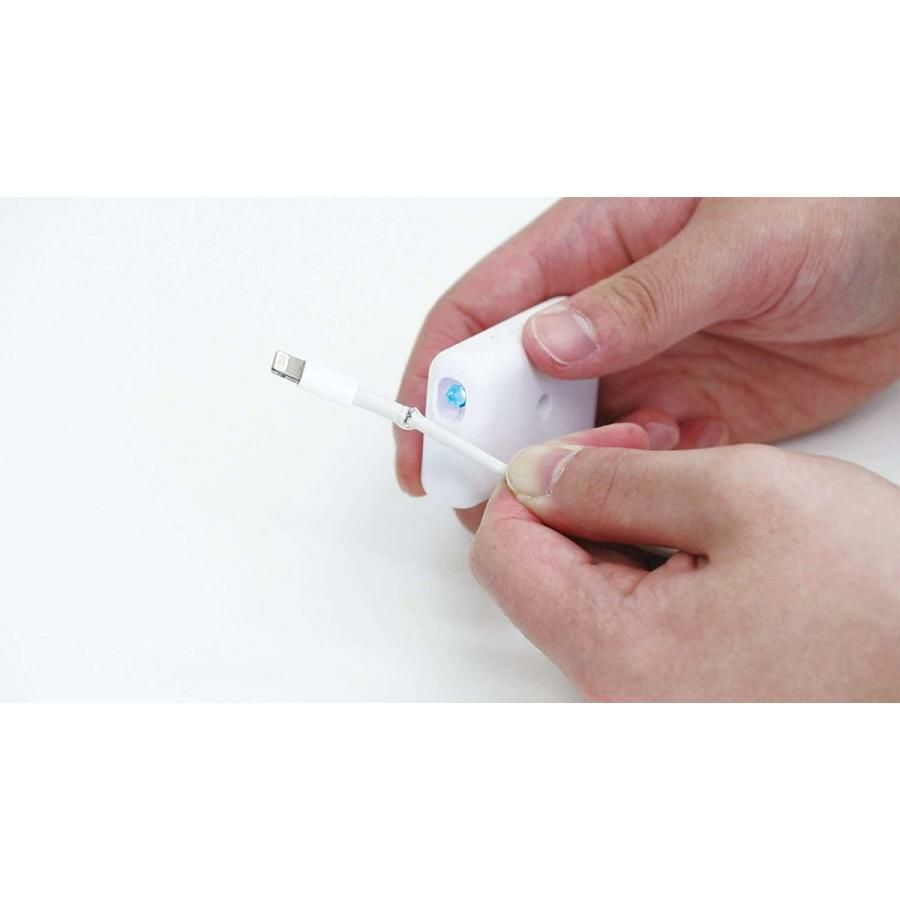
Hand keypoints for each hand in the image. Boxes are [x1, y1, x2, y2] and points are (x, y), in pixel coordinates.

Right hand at [395, 199, 899, 508]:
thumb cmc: (838, 204)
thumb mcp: (738, 240)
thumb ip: (643, 296)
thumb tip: (548, 344)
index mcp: (591, 246)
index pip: (480, 314)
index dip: (435, 378)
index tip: (422, 443)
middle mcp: (604, 314)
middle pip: (510, 387)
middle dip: (488, 445)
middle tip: (488, 500)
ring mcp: (644, 366)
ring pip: (568, 434)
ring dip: (561, 475)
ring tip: (574, 507)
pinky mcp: (689, 410)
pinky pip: (636, 462)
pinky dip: (628, 488)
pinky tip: (650, 493)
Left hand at [469, 431, 899, 700]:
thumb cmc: (885, 607)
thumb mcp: (744, 498)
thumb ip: (619, 479)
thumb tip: (537, 473)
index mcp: (618, 653)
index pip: (503, 552)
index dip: (531, 481)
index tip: (581, 446)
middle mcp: (621, 697)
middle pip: (545, 573)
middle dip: (588, 499)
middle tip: (652, 455)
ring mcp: (652, 704)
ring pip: (593, 591)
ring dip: (629, 527)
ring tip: (701, 498)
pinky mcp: (683, 697)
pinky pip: (636, 620)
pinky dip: (658, 565)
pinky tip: (711, 540)